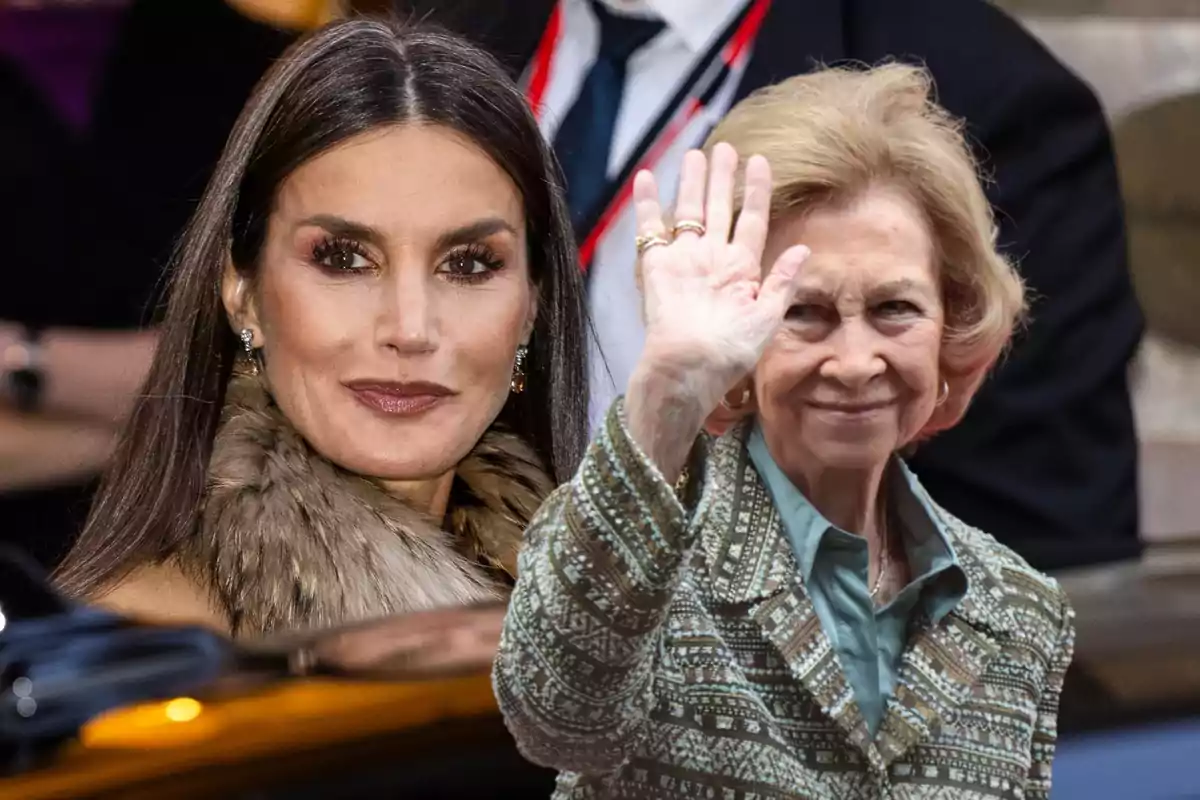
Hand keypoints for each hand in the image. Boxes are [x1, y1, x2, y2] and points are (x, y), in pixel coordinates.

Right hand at [623, 144, 808, 479]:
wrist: (688, 368)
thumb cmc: (729, 351)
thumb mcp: (767, 319)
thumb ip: (782, 282)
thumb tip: (803, 249)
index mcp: (741, 271)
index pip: (752, 221)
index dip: (757, 192)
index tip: (762, 162)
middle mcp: (712, 260)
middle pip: (719, 209)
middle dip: (723, 178)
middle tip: (726, 147)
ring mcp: (683, 261)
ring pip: (688, 211)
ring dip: (691, 183)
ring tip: (695, 153)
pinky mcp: (656, 266)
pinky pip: (650, 229)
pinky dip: (646, 203)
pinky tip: (646, 177)